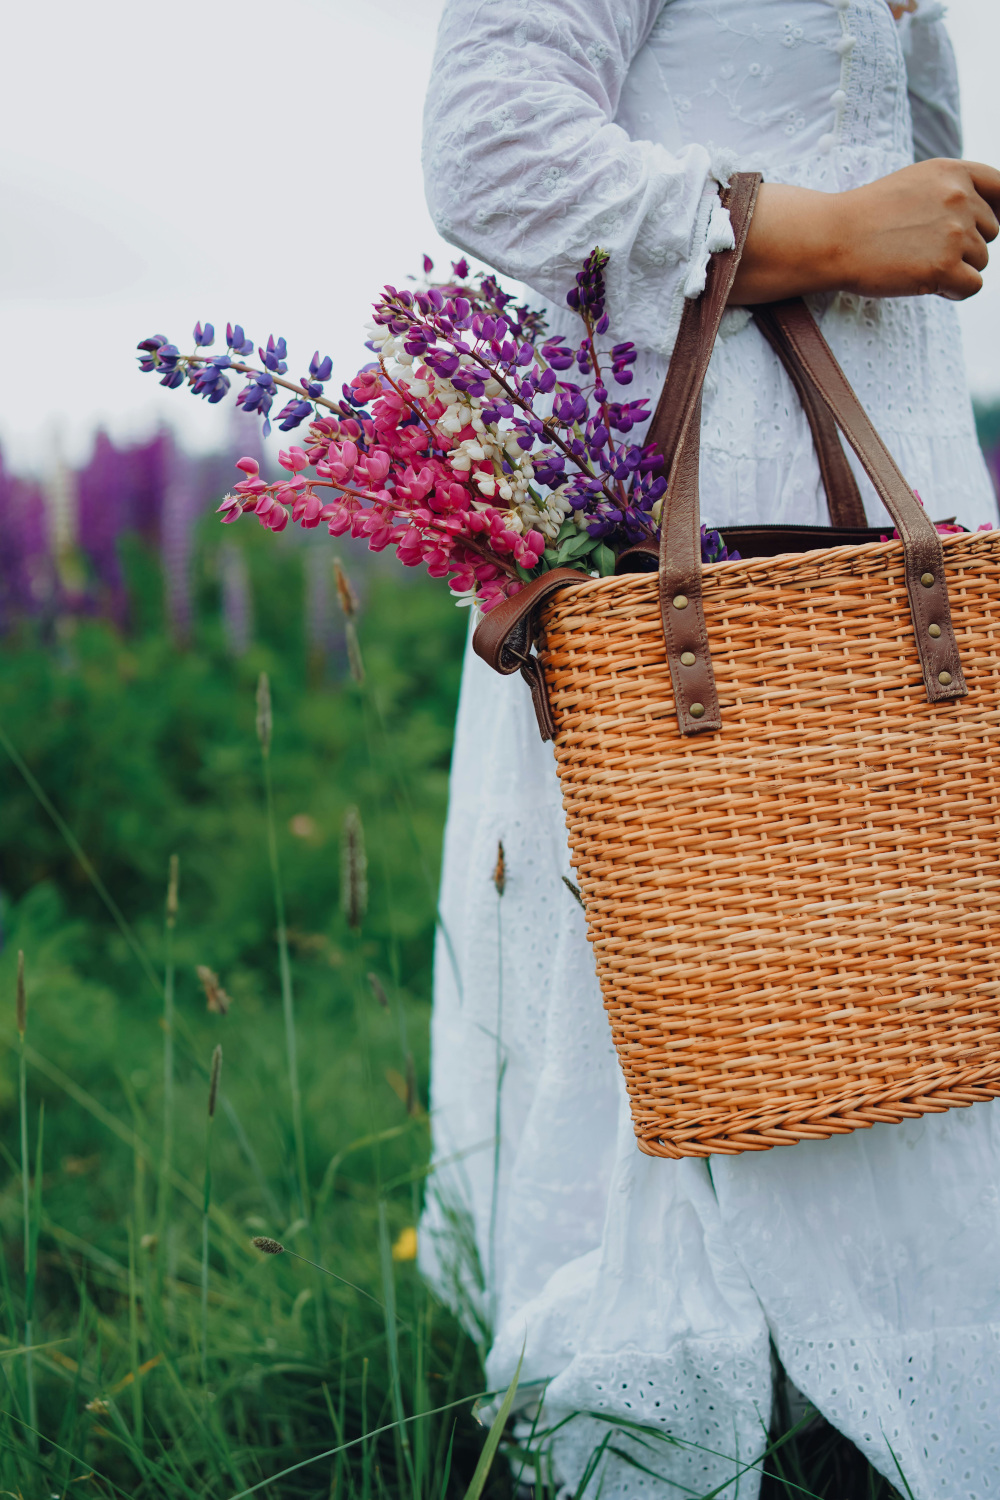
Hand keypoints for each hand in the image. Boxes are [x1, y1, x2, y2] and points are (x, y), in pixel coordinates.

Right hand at [729, 158, 999, 304]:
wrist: (832, 238)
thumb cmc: (865, 217)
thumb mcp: (912, 185)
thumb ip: (949, 193)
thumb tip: (987, 218)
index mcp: (952, 172)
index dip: (996, 210)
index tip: (980, 226)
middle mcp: (960, 198)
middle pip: (990, 231)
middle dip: (965, 245)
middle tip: (925, 250)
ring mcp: (954, 233)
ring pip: (981, 261)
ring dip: (955, 269)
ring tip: (918, 265)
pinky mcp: (945, 266)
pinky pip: (973, 286)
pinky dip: (953, 291)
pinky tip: (927, 284)